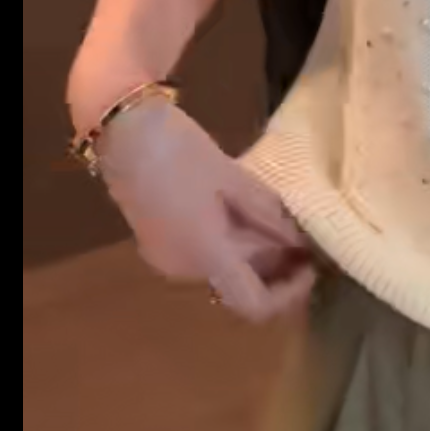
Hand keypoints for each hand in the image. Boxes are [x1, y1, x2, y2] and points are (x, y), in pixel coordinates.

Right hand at [94, 98, 315, 322]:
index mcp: (205, 256)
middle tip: (300, 234)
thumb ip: (268, 215)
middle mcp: (184, 269)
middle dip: (274, 263)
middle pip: (240, 283)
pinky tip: (239, 212)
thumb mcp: (232, 178)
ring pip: (222, 268)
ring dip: (252, 252)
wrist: (120, 125)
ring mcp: (165, 258)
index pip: (254, 304)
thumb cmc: (178, 149)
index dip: (288, 294)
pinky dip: (228, 242)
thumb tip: (299, 242)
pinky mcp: (157, 243)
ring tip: (275, 219)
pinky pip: (203, 255)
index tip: (309, 265)